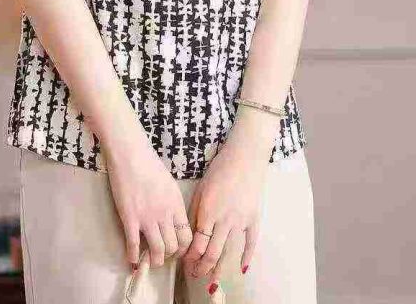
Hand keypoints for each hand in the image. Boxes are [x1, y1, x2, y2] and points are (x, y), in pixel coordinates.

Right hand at [105, 141, 193, 269]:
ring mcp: (147, 217)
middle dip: (169, 255)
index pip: (187, 236)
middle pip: (174, 246)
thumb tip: (171, 218)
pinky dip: (133, 257)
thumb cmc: (149, 163)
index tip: (177, 250)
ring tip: (149, 260)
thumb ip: (172, 203)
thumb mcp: (169, 183)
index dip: (183, 248)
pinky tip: (131, 261)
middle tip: (162, 254)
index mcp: (176, 204)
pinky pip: (133, 244)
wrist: (130, 153)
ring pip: (157, 250)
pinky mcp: (130, 217)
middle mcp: (165, 214)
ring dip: (154, 260)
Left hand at [181, 144, 268, 288]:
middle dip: (201, 268)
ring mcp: (241, 221)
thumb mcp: (201, 189)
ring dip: (219, 269)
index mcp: (208, 211)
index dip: (190, 257)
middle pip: (212, 253)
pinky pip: (251, 243)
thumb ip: (195, 212)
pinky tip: (241, 268)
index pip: (197, 243)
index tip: (185, 263)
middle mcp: (224, 220)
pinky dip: (246, 257)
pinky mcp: (254, 219)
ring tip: (212, 282)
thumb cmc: (219, 169)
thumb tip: (189, 234)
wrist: (245, 157)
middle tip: (194, 275)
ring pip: (229, 252)